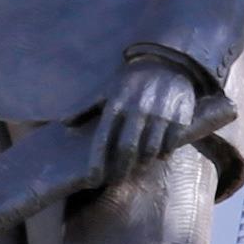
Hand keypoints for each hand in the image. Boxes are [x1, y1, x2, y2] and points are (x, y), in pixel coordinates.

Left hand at [93, 53, 214, 184]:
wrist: (168, 62)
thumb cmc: (132, 81)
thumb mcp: (107, 90)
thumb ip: (86, 107)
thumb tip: (64, 123)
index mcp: (116, 104)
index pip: (103, 138)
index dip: (97, 162)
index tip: (93, 179)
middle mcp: (137, 108)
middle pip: (127, 149)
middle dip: (121, 169)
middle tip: (117, 181)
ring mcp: (160, 113)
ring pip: (150, 149)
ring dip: (143, 164)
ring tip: (138, 170)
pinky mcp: (179, 115)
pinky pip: (171, 143)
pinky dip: (164, 153)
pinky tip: (159, 156)